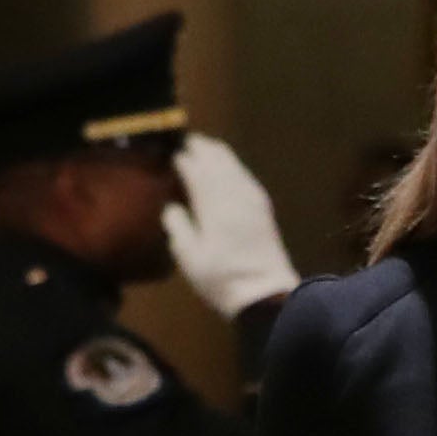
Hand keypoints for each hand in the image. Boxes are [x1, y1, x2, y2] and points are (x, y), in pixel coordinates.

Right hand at [167, 134, 300, 316]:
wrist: (265, 294)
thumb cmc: (221, 278)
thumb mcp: (188, 256)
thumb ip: (177, 225)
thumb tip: (172, 205)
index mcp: (212, 204)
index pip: (195, 170)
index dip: (183, 159)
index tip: (171, 152)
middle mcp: (233, 194)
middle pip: (217, 160)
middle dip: (201, 148)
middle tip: (186, 141)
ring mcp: (252, 199)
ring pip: (234, 165)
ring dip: (218, 154)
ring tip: (204, 146)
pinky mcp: (263, 208)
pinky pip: (246, 177)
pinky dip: (234, 166)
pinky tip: (229, 167)